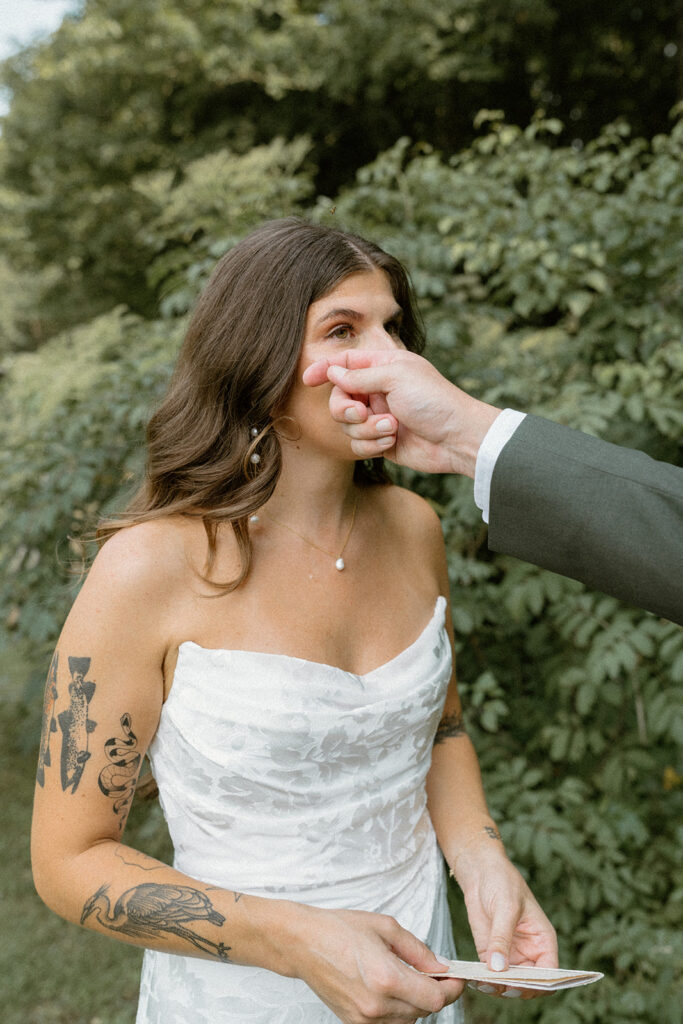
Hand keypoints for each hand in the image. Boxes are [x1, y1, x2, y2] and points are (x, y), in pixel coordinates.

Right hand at [288, 904, 464, 1022]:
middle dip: (434, 992)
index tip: (456, 978)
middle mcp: (377, 1005)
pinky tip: (389, 988)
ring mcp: (364, 1019)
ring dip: (415, 1001)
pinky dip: (397, 1009)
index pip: (435, 999)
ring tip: (405, 976)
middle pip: (424, 1011)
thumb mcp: (386, 927)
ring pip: (409, 1019)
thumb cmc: (340, 929)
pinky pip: (390, 1023)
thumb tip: (441, 966)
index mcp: (387, 978)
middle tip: (431, 971)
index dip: (451, 989)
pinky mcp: (354, 1023)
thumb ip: (418, 950)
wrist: (303, 944)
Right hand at [302, 350, 500, 476]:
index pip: (345, 365)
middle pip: (339, 398)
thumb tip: (333, 373)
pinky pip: (359, 445)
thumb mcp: (396, 377)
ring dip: (365, 429)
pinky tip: (392, 441)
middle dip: (345, 408)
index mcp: (383, 368)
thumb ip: (360, 376)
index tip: (307, 379)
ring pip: (347, 425)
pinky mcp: (382, 442)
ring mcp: (379, 417)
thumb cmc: (434, 401)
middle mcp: (378, 392)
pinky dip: (372, 444)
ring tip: (390, 428)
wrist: (457, 438)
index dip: (324, 370)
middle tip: (361, 412)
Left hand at [452, 846, 557, 1000]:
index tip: (523, 984)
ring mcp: (510, 955)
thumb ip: (502, 937)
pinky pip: (490, 976)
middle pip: (530, 983)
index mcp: (543, 940)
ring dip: (499, 988)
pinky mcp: (490, 954)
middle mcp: (529, 952)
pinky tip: (475, 979)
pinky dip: (484, 981)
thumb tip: (498, 968)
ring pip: (509, 984)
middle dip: (517, 989)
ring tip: (484, 983)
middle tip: (501, 986)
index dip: (541, 983)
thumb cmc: (502, 882)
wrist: (480, 871)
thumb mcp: (506, 907)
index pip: (550, 973)